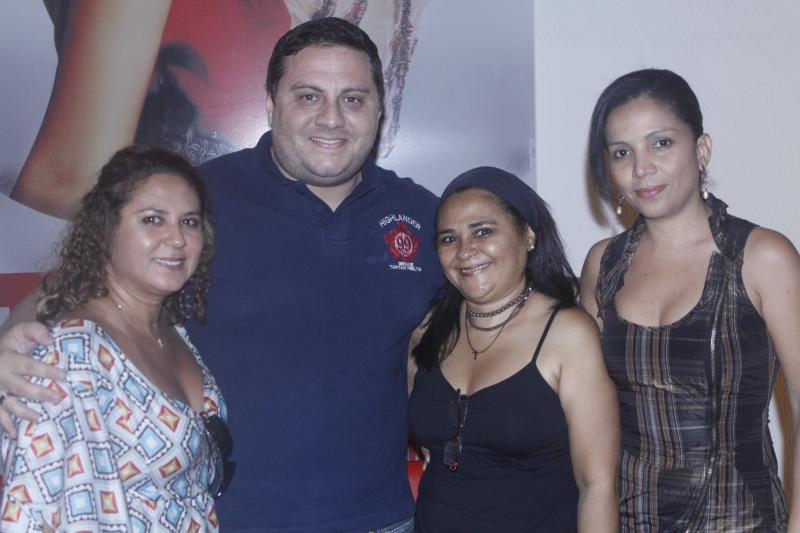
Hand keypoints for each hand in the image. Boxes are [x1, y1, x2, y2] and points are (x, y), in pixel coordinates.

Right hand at [0, 322, 62, 436]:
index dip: (45, 371)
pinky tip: (14, 435)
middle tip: (58, 398)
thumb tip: (50, 340)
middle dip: (39, 394)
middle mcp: (2, 377)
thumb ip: (36, 331)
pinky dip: (5, 425)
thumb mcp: (21, 331)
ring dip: (23, 413)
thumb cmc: (11, 343)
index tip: (63, 375)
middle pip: (21, 387)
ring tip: (39, 418)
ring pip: (9, 404)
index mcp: (9, 359)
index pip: (29, 366)